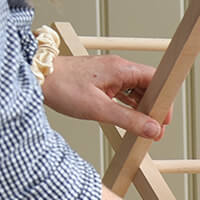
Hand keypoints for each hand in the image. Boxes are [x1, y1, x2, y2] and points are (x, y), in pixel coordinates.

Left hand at [41, 55, 172, 139]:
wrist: (36, 77)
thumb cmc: (62, 87)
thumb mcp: (99, 109)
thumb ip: (129, 120)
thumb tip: (154, 130)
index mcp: (121, 69)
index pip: (156, 80)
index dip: (164, 101)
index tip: (163, 120)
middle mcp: (118, 69)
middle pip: (149, 86)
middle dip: (155, 108)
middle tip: (154, 130)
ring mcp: (110, 74)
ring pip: (137, 91)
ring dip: (143, 109)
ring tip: (142, 128)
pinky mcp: (102, 81)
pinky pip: (124, 93)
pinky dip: (130, 107)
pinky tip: (128, 119)